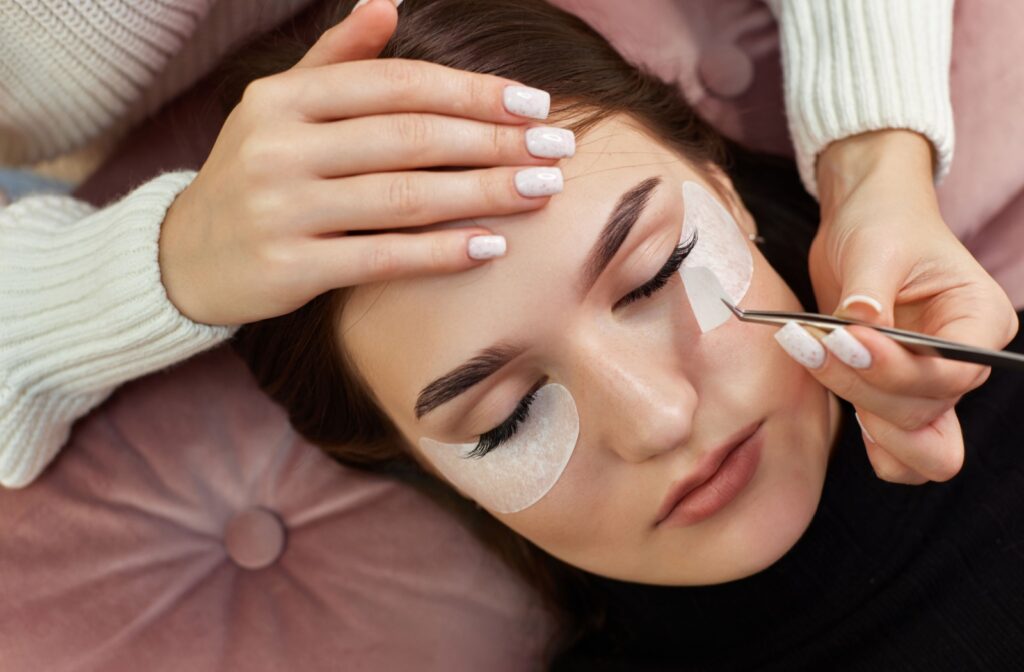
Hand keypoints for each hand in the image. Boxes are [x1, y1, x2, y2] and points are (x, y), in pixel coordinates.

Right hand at [159, 0, 566, 326]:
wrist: (184, 257)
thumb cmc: (253, 175)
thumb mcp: (279, 108)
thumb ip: (335, 60)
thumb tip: (388, 4)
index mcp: (284, 98)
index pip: (396, 85)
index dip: (471, 92)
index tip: (533, 104)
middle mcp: (280, 146)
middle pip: (411, 137)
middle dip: (494, 141)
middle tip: (557, 149)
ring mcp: (281, 208)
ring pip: (404, 196)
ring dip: (483, 193)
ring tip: (542, 192)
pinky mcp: (289, 268)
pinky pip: (382, 257)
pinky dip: (441, 251)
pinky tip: (491, 246)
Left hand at [803, 130, 1018, 483]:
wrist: (862, 224)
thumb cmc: (882, 224)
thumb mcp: (876, 246)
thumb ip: (869, 291)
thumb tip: (858, 321)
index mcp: (980, 320)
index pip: (952, 373)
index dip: (897, 369)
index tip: (847, 339)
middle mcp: (963, 362)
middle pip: (927, 413)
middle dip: (867, 389)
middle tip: (815, 344)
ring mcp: (929, 385)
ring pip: (914, 444)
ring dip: (862, 414)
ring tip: (814, 359)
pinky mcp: (892, 394)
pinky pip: (894, 448)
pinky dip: (867, 438)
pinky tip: (832, 394)